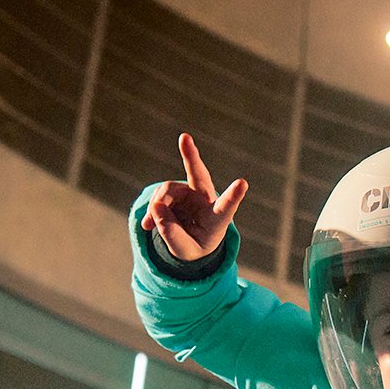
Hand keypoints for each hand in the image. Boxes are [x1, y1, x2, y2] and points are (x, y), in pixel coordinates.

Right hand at [141, 133, 247, 262]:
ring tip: (149, 225)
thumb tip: (156, 207)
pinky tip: (147, 225)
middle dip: (191, 156)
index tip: (243, 183)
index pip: (227, 206)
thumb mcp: (185, 250)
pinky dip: (151, 210)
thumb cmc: (195, 246)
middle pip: (199, 175)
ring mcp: (191, 193)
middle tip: (184, 138)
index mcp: (218, 218)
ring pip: (168, 190)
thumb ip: (172, 234)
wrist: (190, 241)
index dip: (234, 195)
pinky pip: (158, 196)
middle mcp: (206, 200)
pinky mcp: (177, 191)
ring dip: (156, 206)